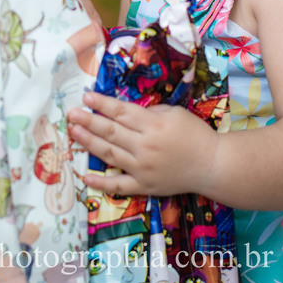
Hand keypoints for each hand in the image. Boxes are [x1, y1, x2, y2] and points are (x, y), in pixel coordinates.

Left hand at [66, 92, 215, 196]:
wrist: (212, 165)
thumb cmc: (195, 135)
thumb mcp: (175, 113)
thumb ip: (150, 112)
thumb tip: (125, 111)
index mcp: (153, 125)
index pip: (121, 112)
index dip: (102, 104)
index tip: (86, 97)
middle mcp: (145, 146)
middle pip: (111, 132)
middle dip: (88, 121)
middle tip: (70, 114)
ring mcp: (143, 168)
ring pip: (110, 154)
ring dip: (89, 143)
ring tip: (73, 133)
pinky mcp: (144, 186)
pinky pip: (118, 185)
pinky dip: (101, 182)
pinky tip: (85, 175)